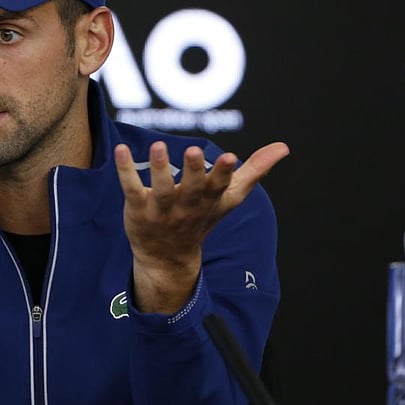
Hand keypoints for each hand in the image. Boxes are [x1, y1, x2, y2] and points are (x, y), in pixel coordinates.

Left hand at [114, 141, 289, 313]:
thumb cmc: (200, 218)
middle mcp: (186, 206)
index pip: (219, 186)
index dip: (224, 173)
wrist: (167, 258)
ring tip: (159, 146)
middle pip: (191, 189)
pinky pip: (131, 189)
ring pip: (161, 190)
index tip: (231, 156)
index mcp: (209, 200)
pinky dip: (126, 171)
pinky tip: (121, 150)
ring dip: (160, 168)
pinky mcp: (137, 209)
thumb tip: (284, 147)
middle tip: (194, 149)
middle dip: (194, 170)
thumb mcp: (228, 198)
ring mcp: (161, 210)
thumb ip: (254, 171)